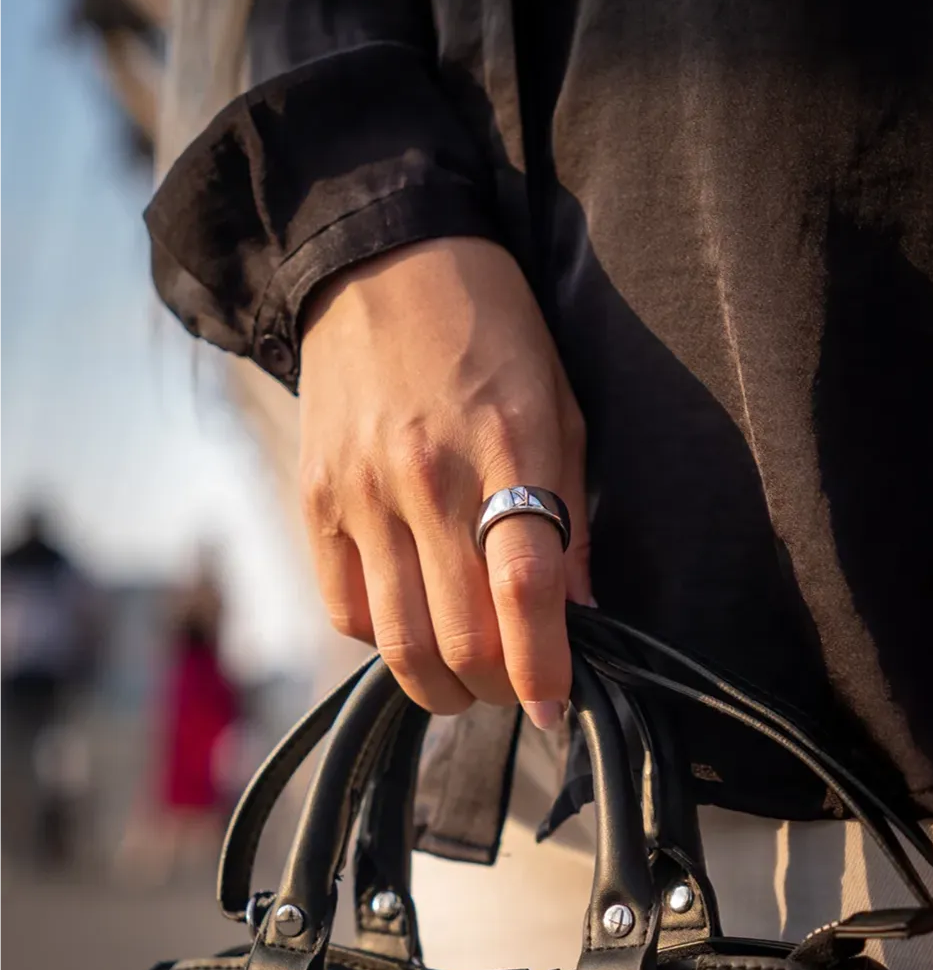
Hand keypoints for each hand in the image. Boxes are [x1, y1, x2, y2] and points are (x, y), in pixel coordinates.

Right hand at [298, 237, 589, 726]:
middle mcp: (426, 477)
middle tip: (519, 684)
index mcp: (506, 446)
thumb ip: (570, 512)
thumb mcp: (559, 403)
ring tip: (470, 674)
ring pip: (397, 643)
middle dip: (500, 690)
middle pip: (462, 638)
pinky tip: (413, 620)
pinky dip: (384, 640)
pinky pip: (344, 609)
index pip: (528, 591)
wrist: (383, 263)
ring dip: (443, 684)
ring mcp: (360, 491)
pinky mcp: (313, 499)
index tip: (560, 706)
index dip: (547, 670)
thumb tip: (581, 611)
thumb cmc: (492, 331)